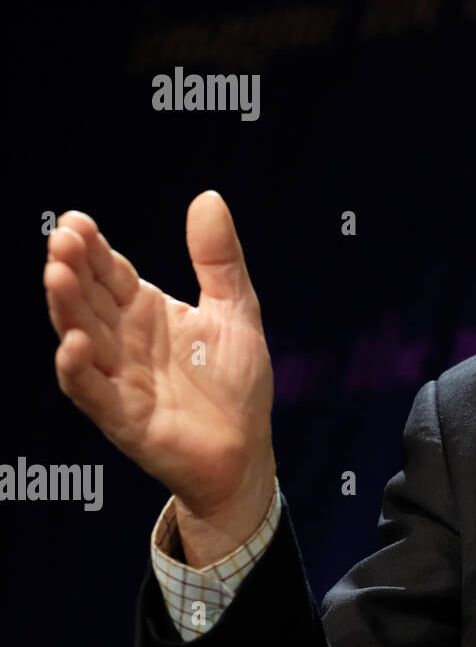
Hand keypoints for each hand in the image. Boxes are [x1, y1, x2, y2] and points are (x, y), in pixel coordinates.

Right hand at [45, 191, 275, 563]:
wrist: (246, 450)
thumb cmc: (235, 382)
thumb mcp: (236, 309)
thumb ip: (219, 258)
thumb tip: (208, 197)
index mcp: (147, 312)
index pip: (112, 273)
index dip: (94, 249)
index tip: (76, 219)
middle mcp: (125, 341)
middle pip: (90, 299)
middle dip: (73, 269)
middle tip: (61, 238)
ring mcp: (120, 378)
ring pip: (82, 338)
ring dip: (66, 309)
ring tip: (57, 275)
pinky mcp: (124, 417)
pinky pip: (93, 392)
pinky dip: (79, 369)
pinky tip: (75, 343)